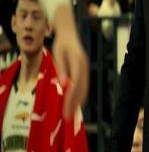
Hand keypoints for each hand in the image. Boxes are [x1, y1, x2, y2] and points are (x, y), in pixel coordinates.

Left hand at [52, 4, 88, 118]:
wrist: (69, 34)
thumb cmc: (61, 44)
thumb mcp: (58, 56)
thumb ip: (62, 70)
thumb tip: (64, 85)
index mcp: (79, 63)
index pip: (76, 85)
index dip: (71, 99)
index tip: (65, 110)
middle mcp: (85, 67)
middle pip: (82, 89)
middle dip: (75, 104)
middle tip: (67, 117)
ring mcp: (86, 69)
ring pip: (84, 89)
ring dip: (78, 102)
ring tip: (71, 113)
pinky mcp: (85, 71)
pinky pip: (84, 86)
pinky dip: (80, 96)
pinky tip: (74, 103)